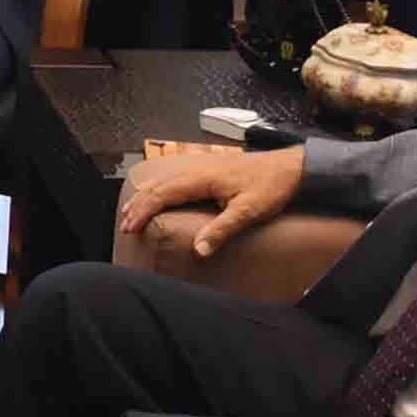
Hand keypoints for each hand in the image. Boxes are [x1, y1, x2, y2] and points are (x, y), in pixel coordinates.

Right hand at [116, 144, 301, 253]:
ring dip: (146, 195)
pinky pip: (176, 175)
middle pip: (158, 185)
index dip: (143, 211)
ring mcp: (203, 165)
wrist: (292, 166)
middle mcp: (198, 169)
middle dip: (138, 205)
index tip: (130, 228)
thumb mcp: (248, 211)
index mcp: (202, 178)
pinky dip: (160, 186)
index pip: (162, 194)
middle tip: (124, 224)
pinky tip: (159, 191)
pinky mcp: (210, 167)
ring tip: (132, 210)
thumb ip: (222, 230)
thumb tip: (198, 250)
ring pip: (165, 178)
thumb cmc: (272, 187)